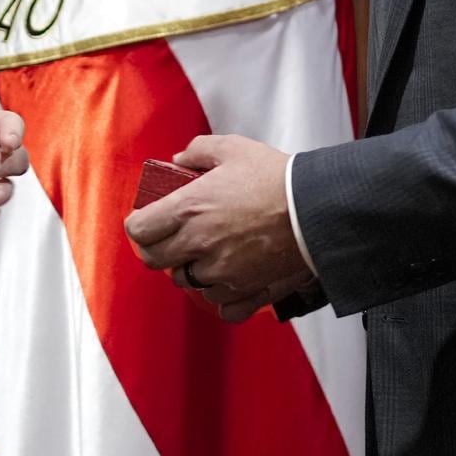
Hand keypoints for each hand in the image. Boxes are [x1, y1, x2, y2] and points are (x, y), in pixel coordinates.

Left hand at [123, 133, 309, 322]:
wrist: (317, 207)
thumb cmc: (275, 177)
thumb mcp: (232, 148)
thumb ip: (197, 151)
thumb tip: (177, 161)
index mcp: (187, 209)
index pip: (139, 231)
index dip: (141, 225)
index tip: (149, 221)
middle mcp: (198, 244)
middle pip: (154, 261)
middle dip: (159, 248)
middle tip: (172, 238)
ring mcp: (221, 272)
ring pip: (186, 282)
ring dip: (190, 269)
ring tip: (207, 253)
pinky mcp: (246, 290)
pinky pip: (220, 306)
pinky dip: (220, 296)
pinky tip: (228, 279)